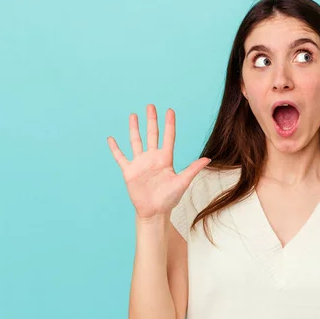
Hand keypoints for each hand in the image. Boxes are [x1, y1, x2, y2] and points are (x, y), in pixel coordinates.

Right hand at [107, 104, 210, 219]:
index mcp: (165, 159)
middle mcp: (153, 158)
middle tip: (150, 106)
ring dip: (134, 129)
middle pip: (152, 135)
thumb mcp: (182, 182)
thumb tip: (208, 159)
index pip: (168, 137)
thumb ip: (192, 169)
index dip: (169, 124)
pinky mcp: (129, 171)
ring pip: (136, 141)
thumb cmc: (170, 199)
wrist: (154, 212)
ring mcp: (140, 163)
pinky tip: (111, 138)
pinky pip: (120, 157)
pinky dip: (115, 148)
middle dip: (151, 120)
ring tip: (133, 115)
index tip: (170, 110)